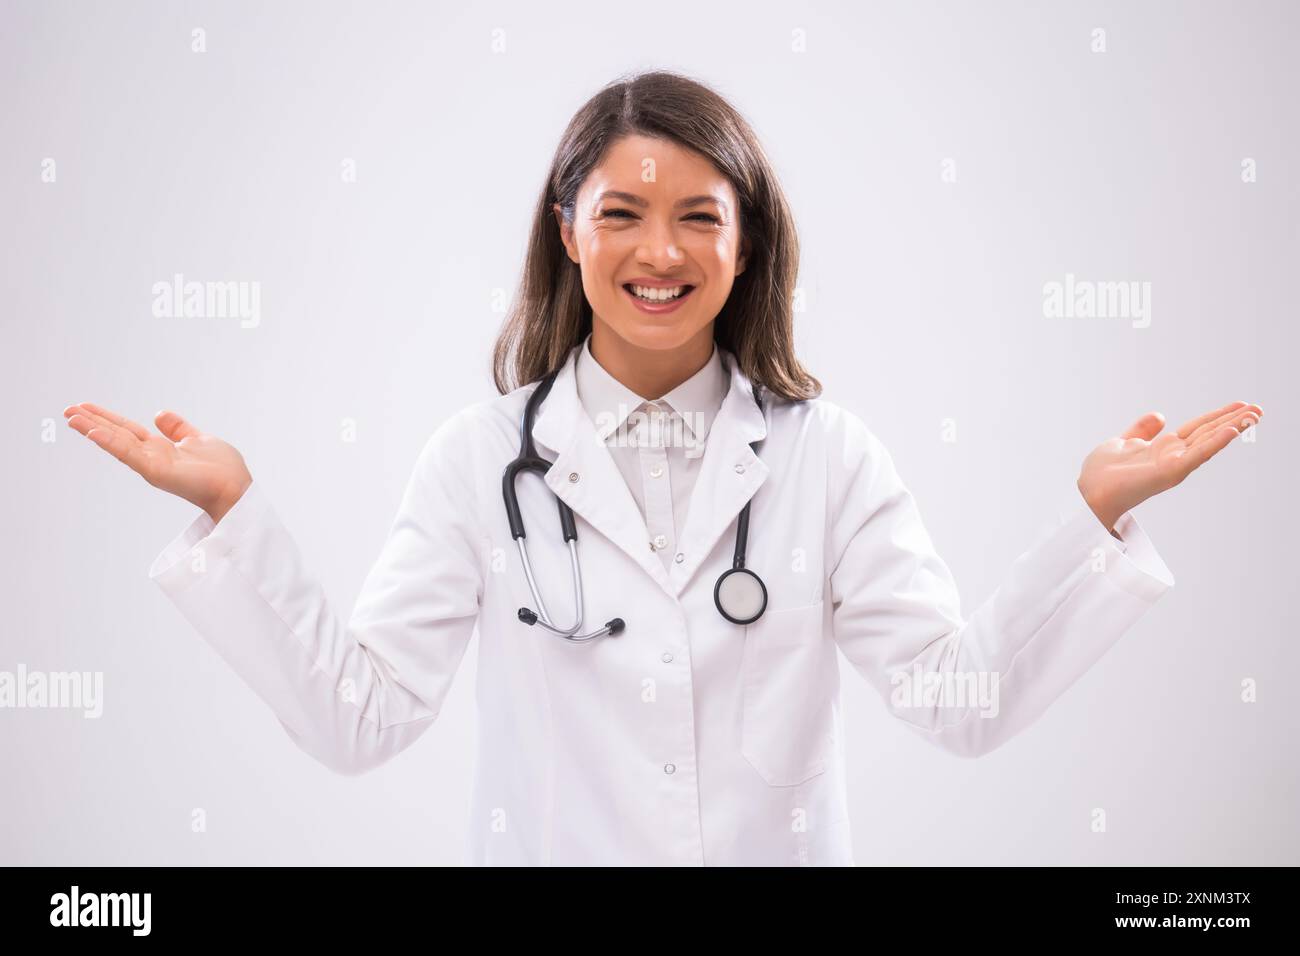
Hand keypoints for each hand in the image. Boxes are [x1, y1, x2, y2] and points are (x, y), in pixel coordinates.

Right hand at [64, 402, 252, 523]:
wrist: (236, 488)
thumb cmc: (223, 469)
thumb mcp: (198, 439)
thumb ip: (178, 429)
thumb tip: (159, 414)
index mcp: (160, 448)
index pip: (127, 429)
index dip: (107, 418)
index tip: (85, 407)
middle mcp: (152, 456)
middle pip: (116, 434)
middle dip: (92, 422)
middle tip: (67, 409)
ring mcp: (151, 464)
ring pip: (117, 442)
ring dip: (93, 430)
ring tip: (71, 417)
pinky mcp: (156, 471)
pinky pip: (129, 454)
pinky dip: (110, 442)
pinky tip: (92, 431)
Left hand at [1077, 400, 1261, 532]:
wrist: (1089, 490)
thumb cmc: (1102, 473)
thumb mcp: (1123, 442)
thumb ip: (1142, 430)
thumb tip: (1160, 414)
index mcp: (1164, 448)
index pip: (1198, 428)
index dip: (1218, 416)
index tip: (1239, 405)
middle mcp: (1173, 456)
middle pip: (1209, 433)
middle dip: (1233, 420)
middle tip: (1259, 408)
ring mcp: (1174, 464)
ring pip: (1208, 442)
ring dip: (1232, 428)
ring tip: (1254, 415)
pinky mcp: (1170, 472)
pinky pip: (1196, 455)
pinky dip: (1214, 444)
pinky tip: (1231, 432)